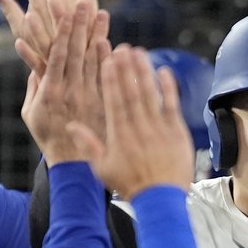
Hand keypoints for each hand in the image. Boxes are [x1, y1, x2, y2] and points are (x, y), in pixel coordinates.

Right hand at [20, 0, 110, 163]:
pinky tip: (113, 43)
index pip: (58, 56)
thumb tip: (33, 63)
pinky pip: (109, 81)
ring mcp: (90, 99)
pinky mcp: (105, 107)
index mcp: (51, 93)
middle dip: (80, 25)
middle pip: (77, 53)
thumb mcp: (30, 115)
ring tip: (101, 12)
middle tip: (83, 1)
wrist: (73, 167)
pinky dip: (110, 62)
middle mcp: (71, 93)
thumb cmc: (49, 138)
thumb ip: (33, 88)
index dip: (62, 32)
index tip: (64, 11)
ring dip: (98, 36)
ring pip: (95, 63)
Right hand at [70, 46, 194, 197]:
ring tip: (140, 52)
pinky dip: (168, 88)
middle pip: (131, 92)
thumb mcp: (102, 169)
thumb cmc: (130, 185)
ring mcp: (159, 129)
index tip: (107, 60)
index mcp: (119, 135)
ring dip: (144, 72)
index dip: (110, 79)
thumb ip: (88, 144)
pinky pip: (172, 106)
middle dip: (126, 68)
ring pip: (150, 95)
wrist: (161, 200)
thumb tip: (71, 125)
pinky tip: (164, 71)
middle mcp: (139, 128)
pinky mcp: (176, 132)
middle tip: (122, 47)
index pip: (113, 101)